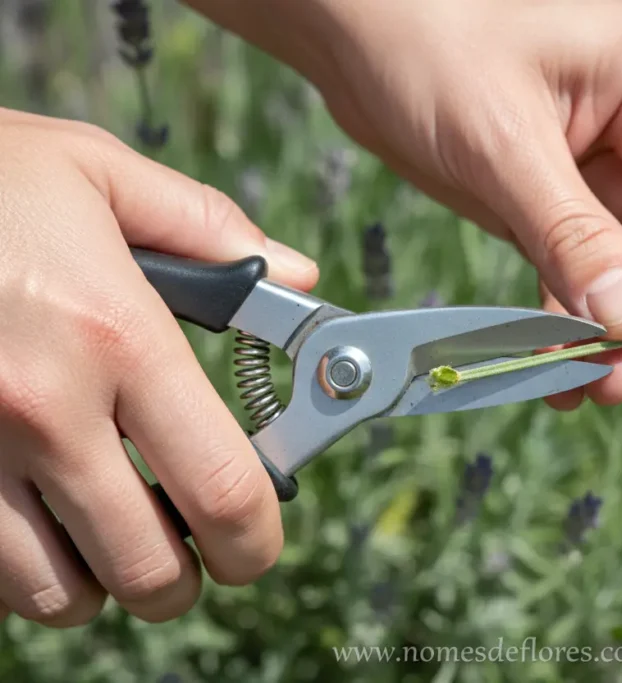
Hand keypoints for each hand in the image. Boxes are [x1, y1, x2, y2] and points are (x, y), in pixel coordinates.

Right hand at [0, 109, 317, 625]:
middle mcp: (44, 408)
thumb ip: (209, 227)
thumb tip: (298, 277)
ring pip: (60, 595)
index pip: (221, 487)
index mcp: (116, 335)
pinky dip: (30, 572)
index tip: (257, 542)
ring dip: (105, 580)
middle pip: (148, 569)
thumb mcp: (99, 172)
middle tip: (193, 549)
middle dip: (187, 578)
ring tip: (114, 533)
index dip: (256, 539)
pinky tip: (43, 522)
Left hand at [187, 0, 621, 407]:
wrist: (359, 38)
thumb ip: (573, 235)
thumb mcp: (505, 144)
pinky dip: (575, 323)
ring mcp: (619, 167)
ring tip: (593, 385)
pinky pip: (591, 275)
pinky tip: (557, 370)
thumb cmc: (431, 49)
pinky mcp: (573, 202)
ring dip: (620, 333)